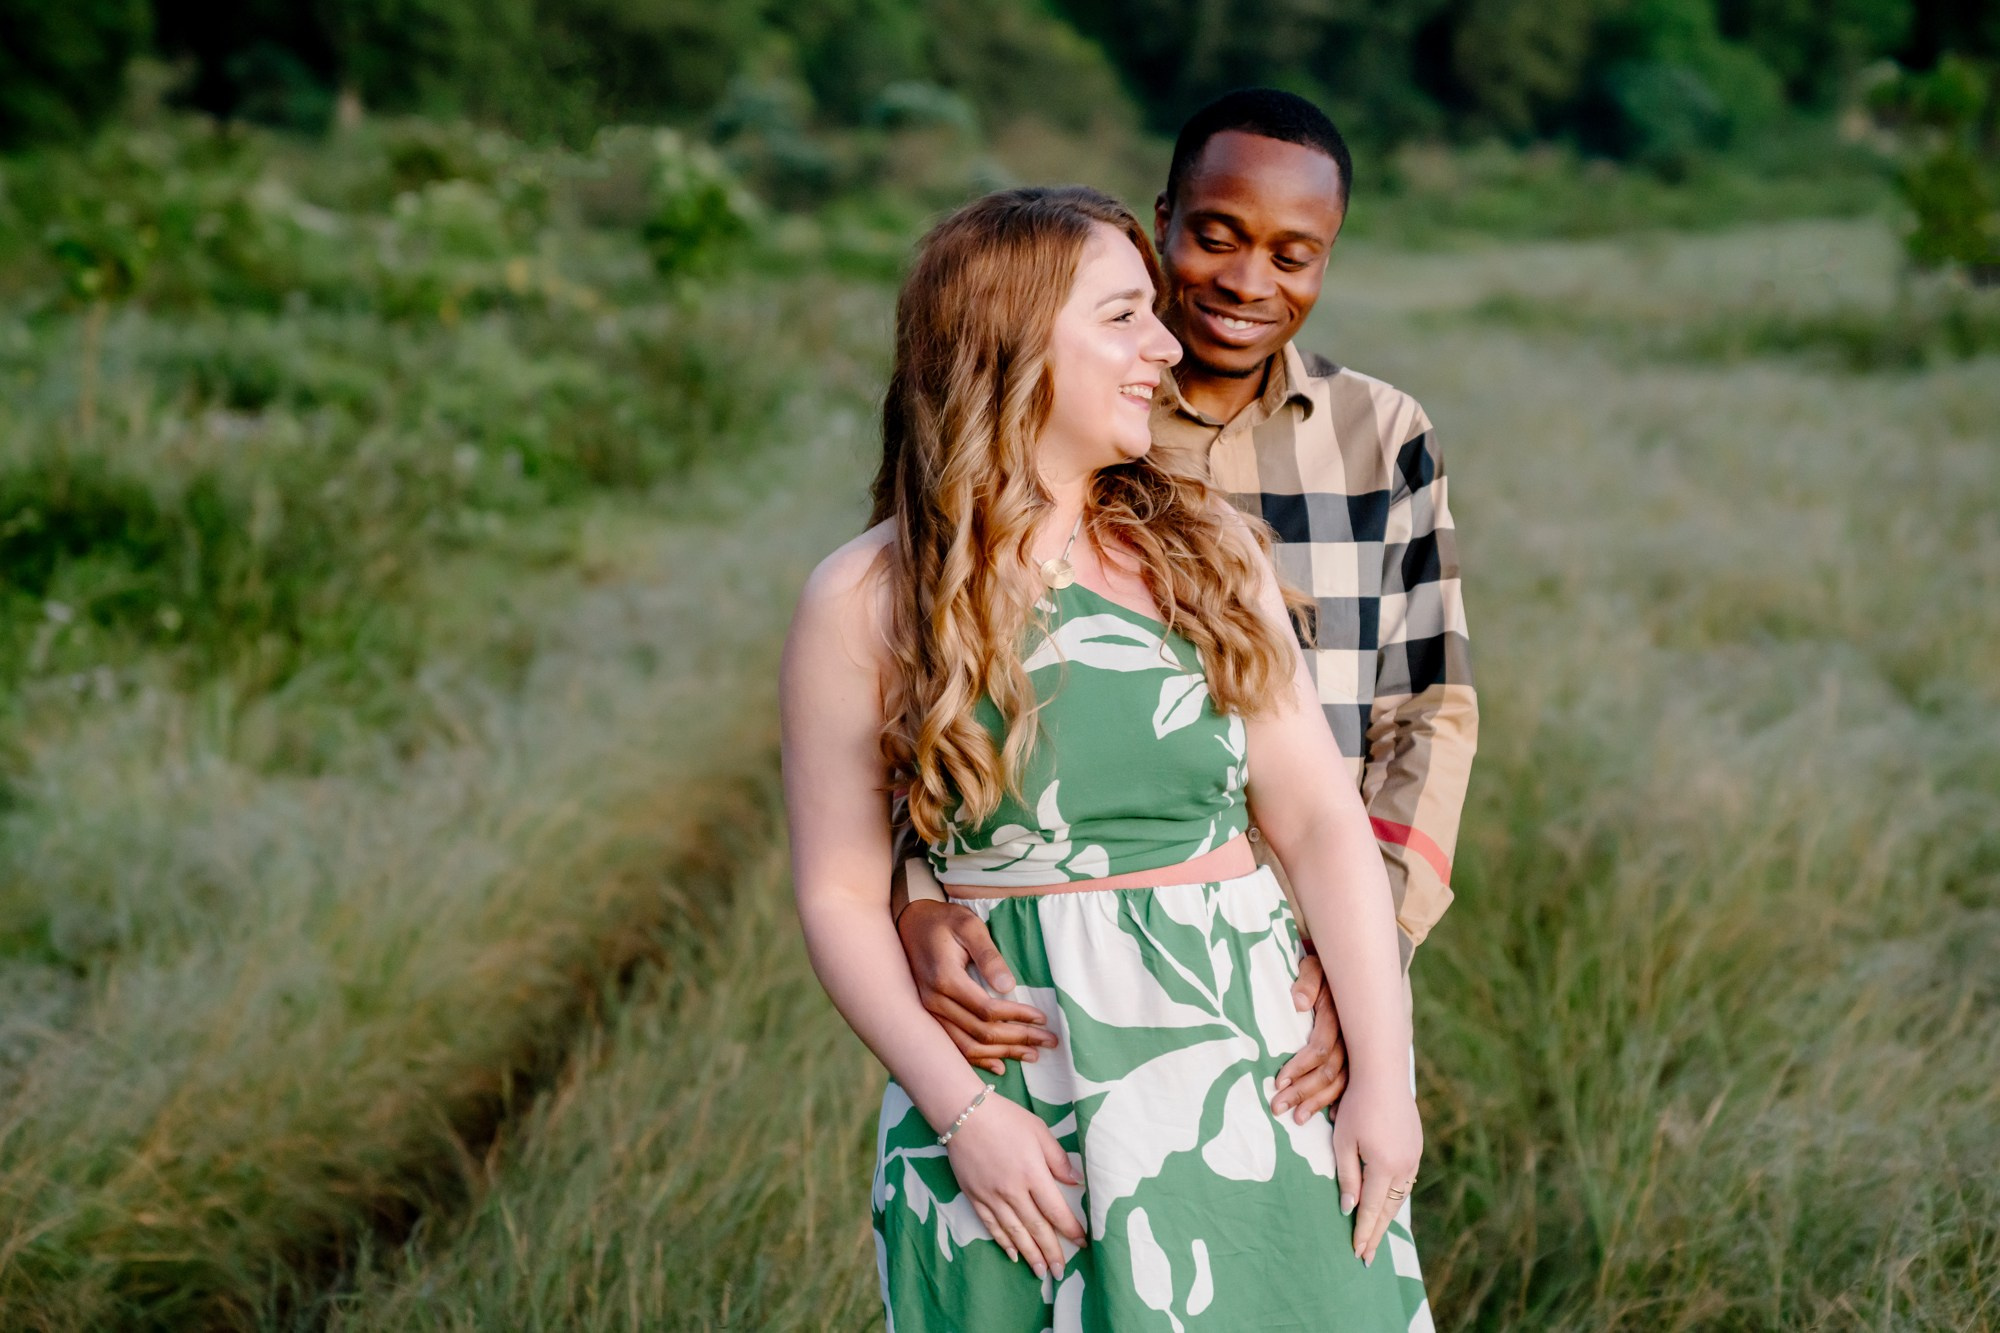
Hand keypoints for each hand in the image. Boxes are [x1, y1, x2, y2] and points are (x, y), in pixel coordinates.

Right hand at [898, 900, 1057, 1075]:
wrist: (908, 923)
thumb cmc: (943, 921)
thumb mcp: (969, 925)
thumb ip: (989, 955)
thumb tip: (1009, 986)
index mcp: (945, 980)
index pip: (987, 1010)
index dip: (1017, 1017)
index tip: (1042, 1018)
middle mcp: (934, 1002)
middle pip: (980, 1033)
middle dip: (1018, 1039)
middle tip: (1049, 1041)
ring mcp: (929, 1013)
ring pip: (967, 1046)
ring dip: (1002, 1053)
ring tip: (1032, 1055)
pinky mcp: (929, 1016)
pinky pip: (953, 1046)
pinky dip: (978, 1059)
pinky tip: (1000, 1066)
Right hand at [945, 1093, 1087, 1279]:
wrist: (963, 1115)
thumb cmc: (1005, 1118)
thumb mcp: (1039, 1131)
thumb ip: (1058, 1159)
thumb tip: (1076, 1182)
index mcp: (1033, 1174)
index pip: (1056, 1210)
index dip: (1070, 1229)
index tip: (1082, 1242)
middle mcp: (1013, 1191)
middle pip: (1036, 1228)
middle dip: (1051, 1252)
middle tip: (1061, 1272)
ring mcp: (992, 1196)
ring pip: (1014, 1233)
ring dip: (1030, 1254)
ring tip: (1041, 1272)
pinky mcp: (975, 1197)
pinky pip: (992, 1226)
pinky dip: (1004, 1242)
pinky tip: (1013, 1254)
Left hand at [1271, 950, 1346, 1123]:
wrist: (1352, 965)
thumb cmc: (1324, 966)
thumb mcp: (1315, 964)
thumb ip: (1308, 980)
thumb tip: (1297, 1004)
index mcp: (1339, 1016)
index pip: (1320, 1049)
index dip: (1298, 1066)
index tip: (1277, 1081)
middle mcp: (1352, 1037)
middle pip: (1329, 1072)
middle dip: (1302, 1092)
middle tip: (1277, 1108)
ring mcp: (1359, 1049)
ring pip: (1341, 1082)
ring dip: (1318, 1102)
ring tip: (1297, 1120)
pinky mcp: (1361, 1055)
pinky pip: (1354, 1083)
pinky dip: (1343, 1100)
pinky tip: (1332, 1117)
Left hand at [1331, 1076, 1421, 1268]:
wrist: (1384, 1074)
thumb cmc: (1357, 1105)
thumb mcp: (1344, 1141)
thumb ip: (1347, 1177)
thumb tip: (1350, 1209)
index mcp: (1384, 1166)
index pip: (1371, 1209)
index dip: (1364, 1232)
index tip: (1357, 1253)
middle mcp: (1404, 1166)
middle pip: (1389, 1208)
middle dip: (1377, 1232)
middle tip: (1367, 1255)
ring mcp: (1413, 1156)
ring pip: (1400, 1195)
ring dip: (1388, 1215)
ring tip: (1377, 1233)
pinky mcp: (1415, 1146)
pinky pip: (1406, 1180)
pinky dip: (1395, 1196)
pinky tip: (1388, 1201)